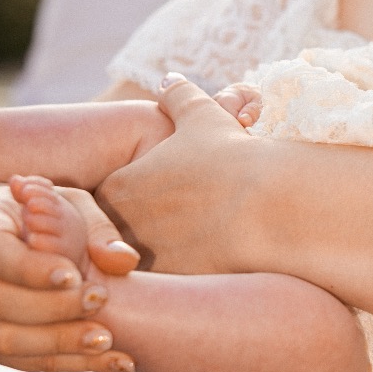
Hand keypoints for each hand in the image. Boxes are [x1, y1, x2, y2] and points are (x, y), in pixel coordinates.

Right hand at [0, 182, 139, 371]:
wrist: (3, 244)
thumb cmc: (44, 217)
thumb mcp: (70, 204)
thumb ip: (97, 227)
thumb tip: (124, 260)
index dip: (30, 269)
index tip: (74, 274)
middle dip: (51, 308)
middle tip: (99, 299)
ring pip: (1, 340)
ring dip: (58, 343)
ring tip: (106, 339)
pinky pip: (24, 362)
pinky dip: (73, 364)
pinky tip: (117, 360)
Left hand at [100, 77, 257, 273]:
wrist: (269, 205)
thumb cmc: (234, 158)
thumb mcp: (203, 116)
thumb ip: (179, 96)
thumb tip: (169, 78)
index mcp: (117, 187)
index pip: (103, 203)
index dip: (132, 204)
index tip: (165, 203)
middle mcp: (117, 229)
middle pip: (113, 239)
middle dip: (136, 238)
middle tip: (180, 231)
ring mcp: (139, 264)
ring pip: (134, 269)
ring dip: (154, 264)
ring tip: (194, 254)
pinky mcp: (165, 290)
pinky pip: (159, 294)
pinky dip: (174, 287)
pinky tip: (205, 274)